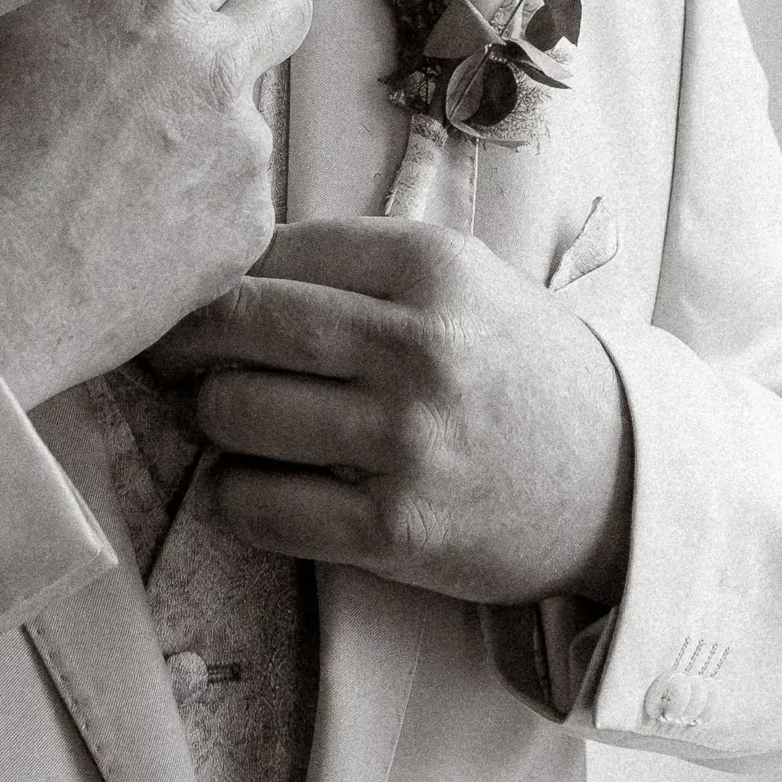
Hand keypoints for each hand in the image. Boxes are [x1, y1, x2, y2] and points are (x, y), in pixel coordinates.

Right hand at [0, 0, 310, 407]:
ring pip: (258, 108)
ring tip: (128, 170)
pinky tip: (134, 227)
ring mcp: (241, 153)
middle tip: (185, 58)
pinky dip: (204, 200)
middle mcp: (214, 63)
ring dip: (214, 120)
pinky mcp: (246, 232)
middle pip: (287, 7)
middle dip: (247, 19)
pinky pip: (245, 191)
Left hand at [149, 219, 633, 606]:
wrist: (616, 476)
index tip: (188, 296)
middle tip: (166, 355)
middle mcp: (415, 346)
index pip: (268, 251)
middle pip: (236, 325)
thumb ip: (347, 264)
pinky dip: (233, 495)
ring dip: (209, 418)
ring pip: (233, 413)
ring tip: (230, 419)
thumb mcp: (454, 278)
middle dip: (182, 341)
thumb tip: (212, 266)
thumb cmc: (511, 365)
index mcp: (426, 266)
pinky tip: (256, 482)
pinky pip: (257, 506)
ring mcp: (405, 441)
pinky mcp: (395, 530)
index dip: (212, 276)